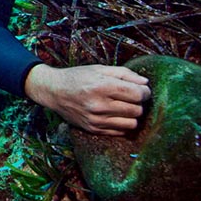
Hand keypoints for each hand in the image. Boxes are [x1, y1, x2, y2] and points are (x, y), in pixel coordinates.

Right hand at [24, 63, 150, 134]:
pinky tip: (115, 115)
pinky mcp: (94, 129)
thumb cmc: (78, 77)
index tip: (142, 90)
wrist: (54, 91)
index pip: (138, 94)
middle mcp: (100, 105)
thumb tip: (145, 84)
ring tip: (124, 107)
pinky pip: (120, 132)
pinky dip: (122, 124)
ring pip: (132, 123)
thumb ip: (125, 74)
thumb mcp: (100, 69)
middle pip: (137, 110)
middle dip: (138, 103)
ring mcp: (96, 120)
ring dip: (132, 115)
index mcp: (102, 86)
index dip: (145, 92)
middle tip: (131, 97)